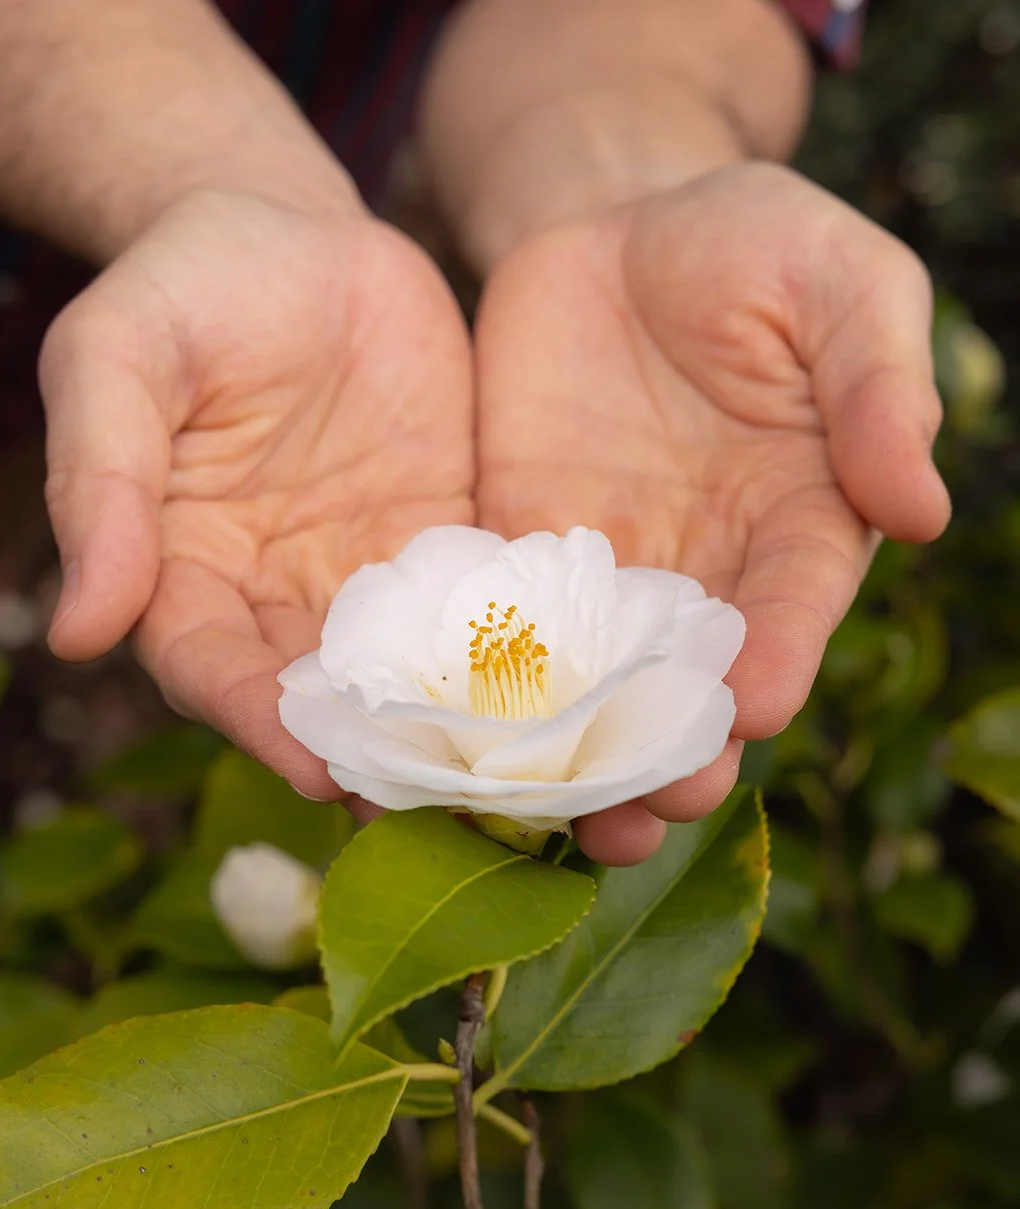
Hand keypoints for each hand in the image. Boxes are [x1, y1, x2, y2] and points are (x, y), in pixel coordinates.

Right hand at [41, 186, 473, 799]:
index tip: (313, 770)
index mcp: (187, 579)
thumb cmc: (182, 287)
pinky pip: (483, 614)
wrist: (295, 233)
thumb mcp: (118, 360)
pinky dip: (522, 658)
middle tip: (439, 810)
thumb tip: (75, 633)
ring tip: (522, 783)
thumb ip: (98, 486)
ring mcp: (369, 584)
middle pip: (322, 703)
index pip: (214, 673)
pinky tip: (574, 691)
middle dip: (377, 760)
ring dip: (459, 735)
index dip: (258, 722)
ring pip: (409, 681)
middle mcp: (278, 603)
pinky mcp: (447, 548)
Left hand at [473, 162, 950, 861]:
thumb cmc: (748, 244)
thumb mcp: (836, 281)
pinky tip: (450, 743)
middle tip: (649, 807)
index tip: (754, 709)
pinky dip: (476, 692)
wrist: (611, 220)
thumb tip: (922, 509)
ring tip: (555, 822)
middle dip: (671, 750)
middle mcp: (704, 575)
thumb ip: (877, 385)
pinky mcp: (514, 560)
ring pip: (593, 692)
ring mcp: (602, 579)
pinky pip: (494, 634)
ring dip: (575, 761)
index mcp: (798, 525)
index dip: (778, 658)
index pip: (793, 608)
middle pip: (690, 686)